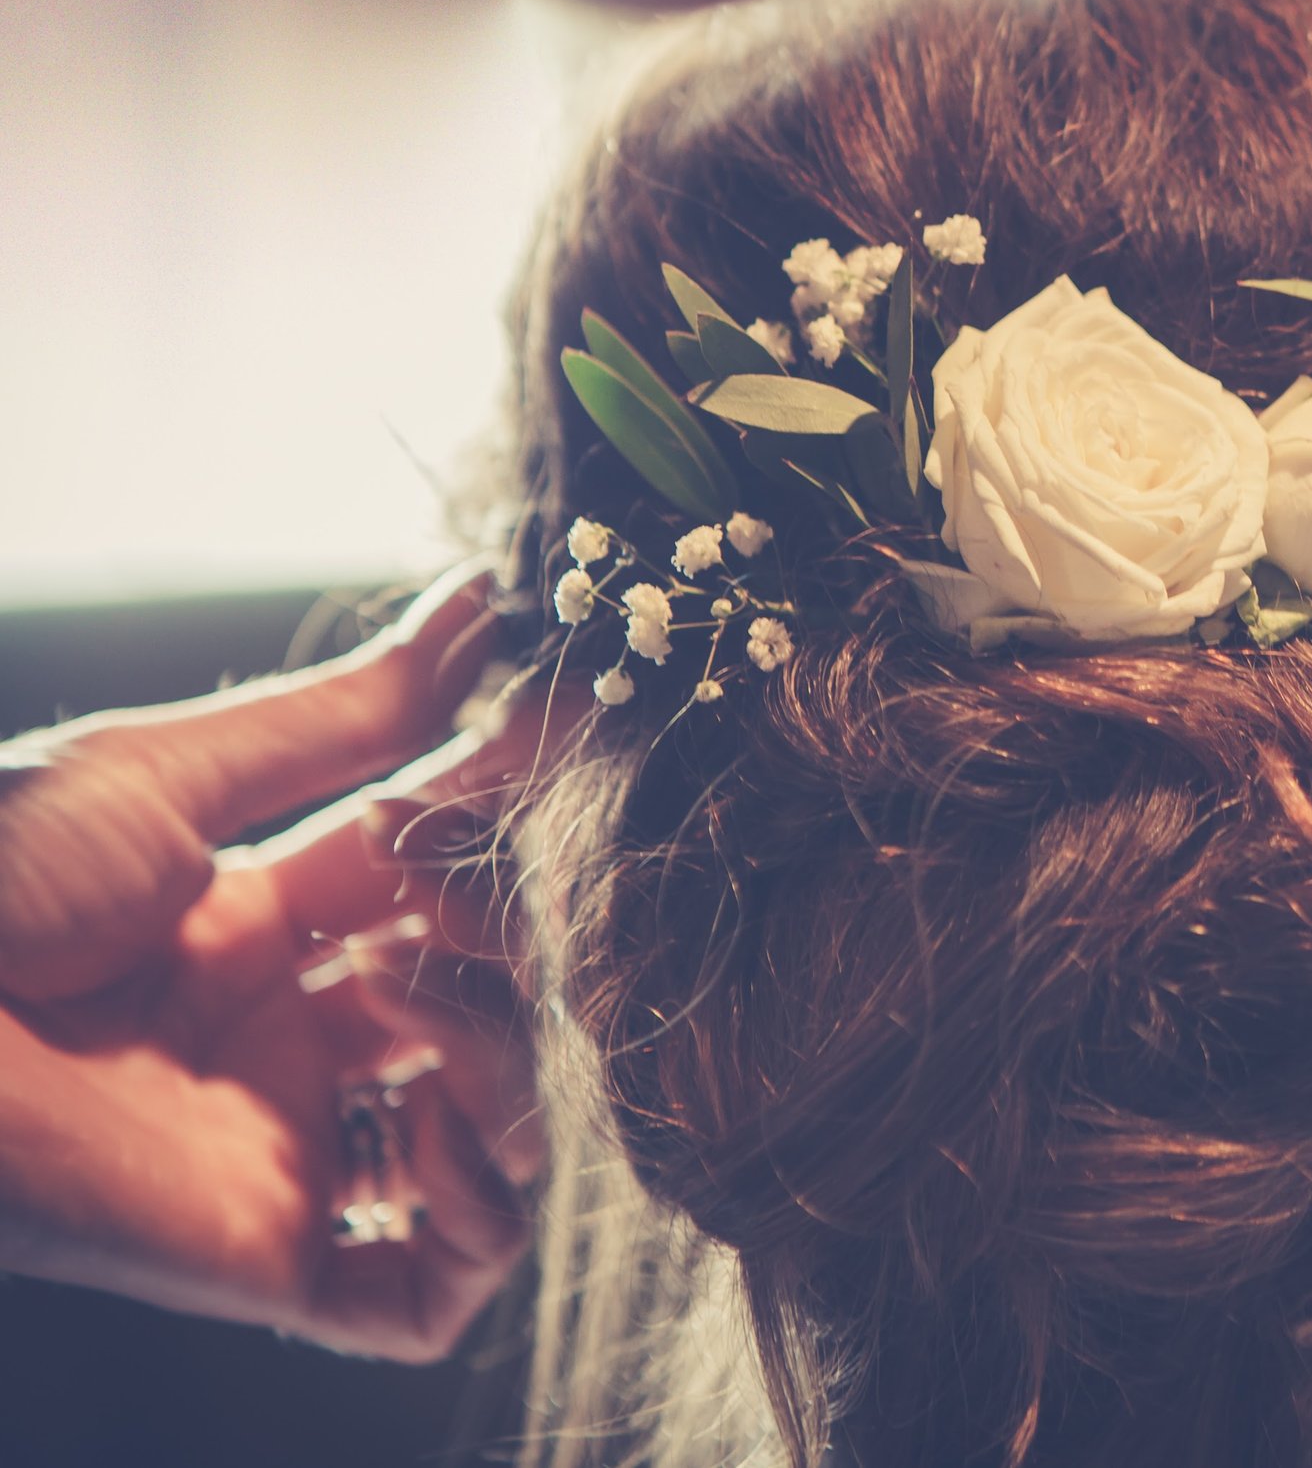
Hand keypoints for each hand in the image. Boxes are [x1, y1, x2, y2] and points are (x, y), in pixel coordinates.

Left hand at [0, 564, 572, 1361]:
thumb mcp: (179, 774)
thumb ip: (353, 711)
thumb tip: (483, 599)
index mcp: (259, 935)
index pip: (442, 889)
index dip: (504, 830)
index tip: (563, 757)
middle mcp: (290, 1051)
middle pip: (486, 1008)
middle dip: (501, 939)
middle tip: (444, 891)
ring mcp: (291, 1156)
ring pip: (491, 1141)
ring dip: (499, 1054)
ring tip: (404, 989)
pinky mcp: (274, 1263)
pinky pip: (438, 1282)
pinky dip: (483, 1208)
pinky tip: (442, 1116)